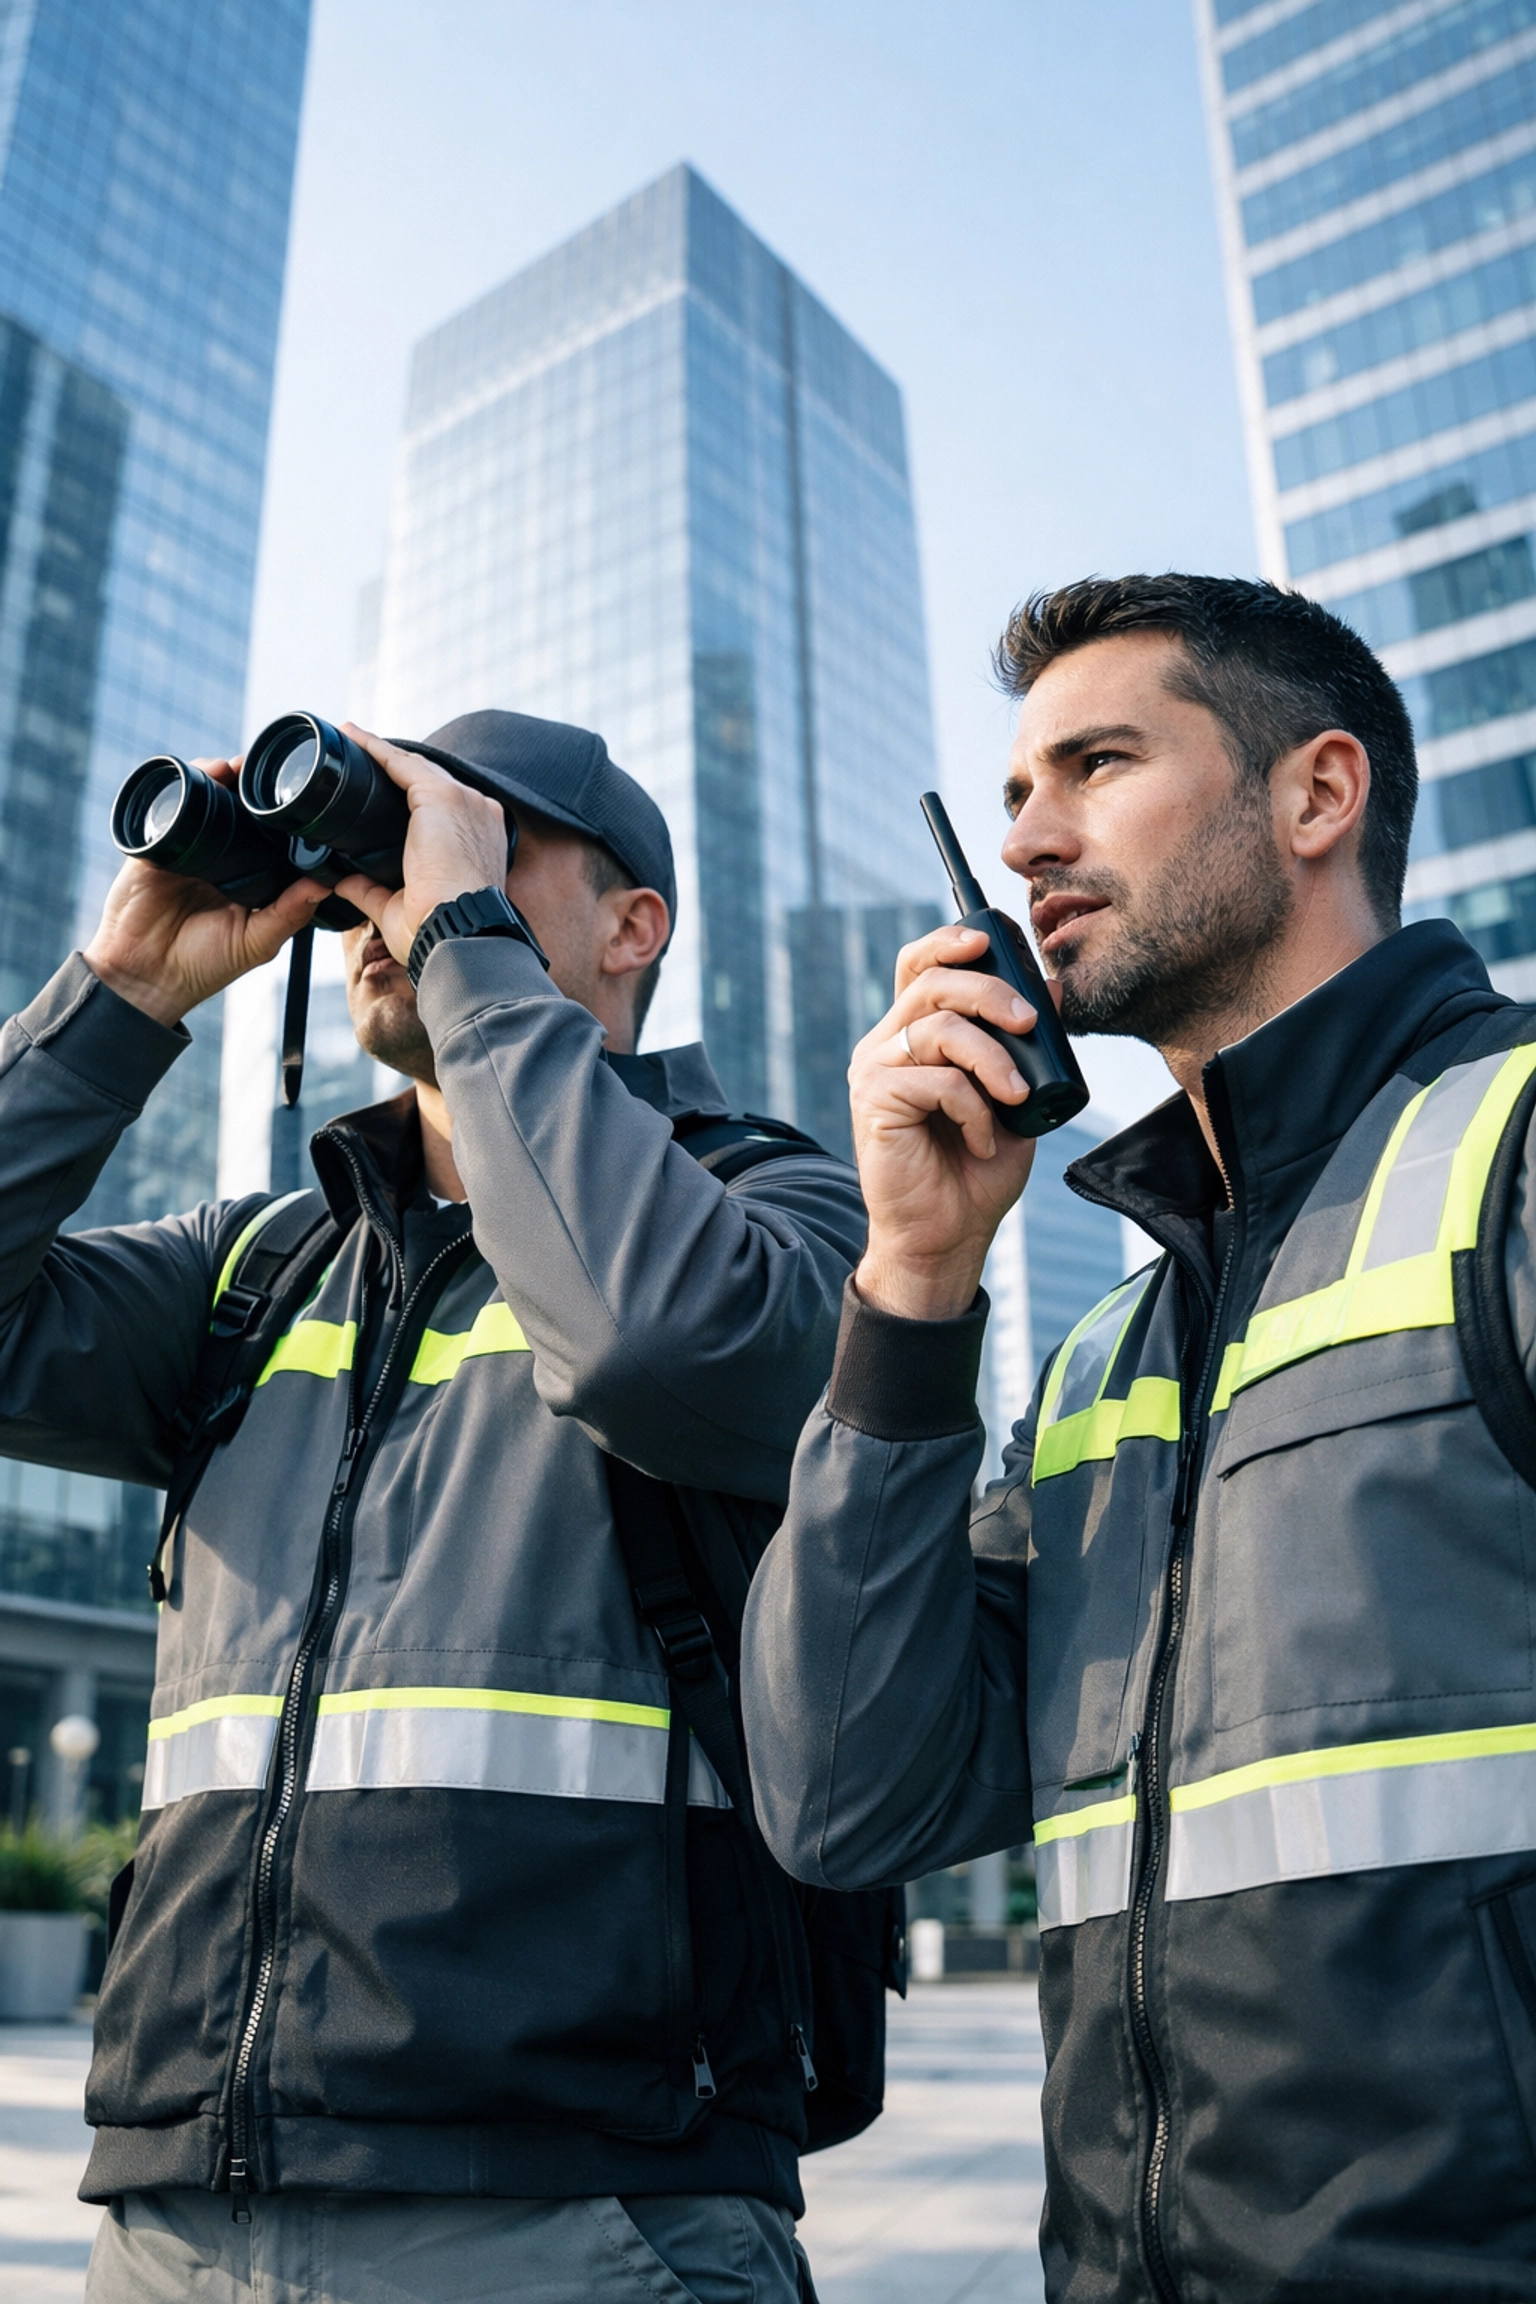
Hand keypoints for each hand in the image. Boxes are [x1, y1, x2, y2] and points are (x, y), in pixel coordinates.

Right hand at [82, 760, 325, 1026]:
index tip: (301, 797)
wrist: (146, 977)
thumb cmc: (204, 965)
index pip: (267, 834)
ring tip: (235, 768)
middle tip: (267, 773)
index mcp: (246, 875)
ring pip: (204, 799)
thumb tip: (326, 883)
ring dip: (219, 777)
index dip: (281, 814)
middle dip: (249, 786)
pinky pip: (169, 807)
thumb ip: (289, 912)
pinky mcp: (155, 845)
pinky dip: (184, 787)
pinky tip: (202, 775)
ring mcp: (186, 847)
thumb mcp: (257, 941)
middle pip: (236, 807)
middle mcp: (218, 857)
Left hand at [330, 726, 508, 960]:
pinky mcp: (443, 798)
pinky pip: (403, 763)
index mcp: (478, 840)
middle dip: (393, 764)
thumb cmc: (438, 931)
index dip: (409, 792)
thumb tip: (344, 882)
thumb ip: (372, 889)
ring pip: (414, 766)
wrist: (457, 934)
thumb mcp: (398, 907)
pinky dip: (376, 749)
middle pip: (429, 778)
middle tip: (358, 749)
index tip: (382, 784)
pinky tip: (354, 739)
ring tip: (350, 737)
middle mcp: (479, 814)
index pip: (441, 805)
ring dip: (380, 751)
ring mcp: (464, 802)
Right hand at [849, 924, 1043, 1321]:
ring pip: (940, 1027)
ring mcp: (874, 1071)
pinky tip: (983, 1141)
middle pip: (933, 982)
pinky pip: (937, 1080)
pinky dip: (974, 1109)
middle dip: (991, 993)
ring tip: (1015, 1099)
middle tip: (1031, 1024)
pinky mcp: (873, 1101)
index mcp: (912, 1034)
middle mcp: (885, 1044)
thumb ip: (1026, 1048)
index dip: (950, 942)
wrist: (947, 1235)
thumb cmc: (976, 1169)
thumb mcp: (1014, 1096)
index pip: (919, 965)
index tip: (989, 941)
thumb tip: (1053, 989)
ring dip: (993, 1059)